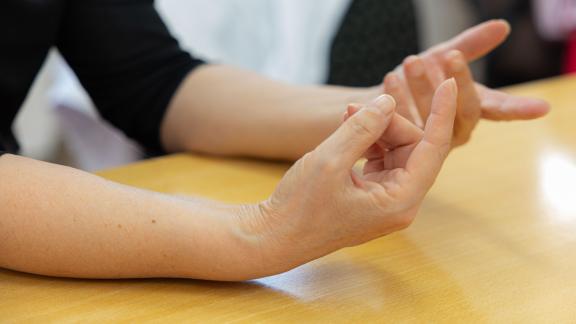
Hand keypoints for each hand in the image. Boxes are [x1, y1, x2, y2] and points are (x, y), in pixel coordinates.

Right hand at [240, 79, 456, 272]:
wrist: (274, 237)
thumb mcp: (329, 160)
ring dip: (375, 130)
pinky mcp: (371, 196)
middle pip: (412, 148)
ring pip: (396, 151)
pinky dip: (366, 142)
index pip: (434, 149)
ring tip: (345, 118)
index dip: (441, 113)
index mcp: (400, 201)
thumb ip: (362, 128)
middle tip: (354, 109)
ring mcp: (386, 200)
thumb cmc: (299, 207)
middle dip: (388, 122)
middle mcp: (400, 203)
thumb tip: (388, 102)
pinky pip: (380, 159)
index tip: (449, 83)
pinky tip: (346, 130)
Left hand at [381, 20, 549, 146]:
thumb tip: (502, 26)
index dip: (520, 109)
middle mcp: (456, 130)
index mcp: (472, 109)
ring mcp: (431, 141)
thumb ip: (470, 45)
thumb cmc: (419, 79)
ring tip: (411, 60)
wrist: (380, 100)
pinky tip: (390, 79)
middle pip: (465, 110)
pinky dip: (397, 98)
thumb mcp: (442, 58)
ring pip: (433, 116)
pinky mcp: (404, 146)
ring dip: (422, 85)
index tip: (541, 108)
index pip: (500, 109)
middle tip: (449, 55)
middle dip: (458, 81)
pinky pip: (403, 122)